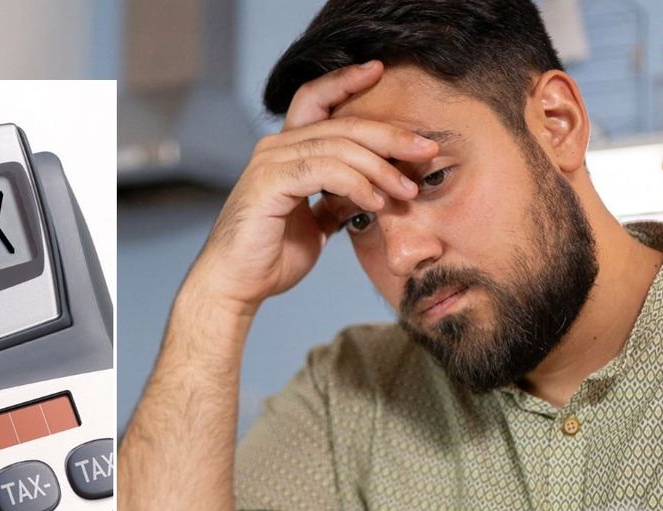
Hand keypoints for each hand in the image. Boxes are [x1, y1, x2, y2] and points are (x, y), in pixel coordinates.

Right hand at [190, 60, 437, 316]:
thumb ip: (337, 200)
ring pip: (339, 146)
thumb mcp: (315, 224)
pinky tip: (376, 202)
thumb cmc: (269, 257)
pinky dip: (357, 184)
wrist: (235, 286)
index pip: (317, 100)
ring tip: (406, 191)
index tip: (381, 72)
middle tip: (426, 150)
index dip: (347, 81)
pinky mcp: (269, 183)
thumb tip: (372, 190)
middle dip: (390, 134)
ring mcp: (270, 162)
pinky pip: (325, 171)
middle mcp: (274, 147)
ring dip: (381, 168)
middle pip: (341, 123)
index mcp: (284, 150)